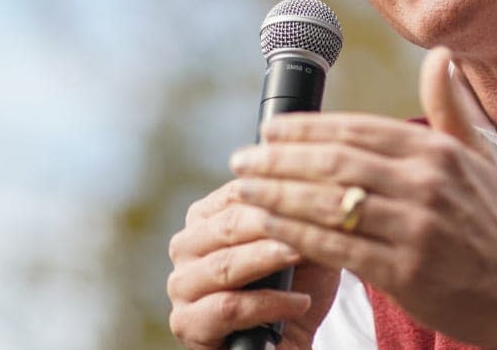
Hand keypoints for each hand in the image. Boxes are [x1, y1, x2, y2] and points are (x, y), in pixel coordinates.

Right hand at [167, 178, 339, 348]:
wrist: (291, 338)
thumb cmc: (298, 280)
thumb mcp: (308, 238)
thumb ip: (302, 204)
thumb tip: (312, 163)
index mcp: (207, 216)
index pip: (238, 192)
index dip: (278, 189)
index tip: (314, 185)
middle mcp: (186, 246)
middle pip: (228, 226)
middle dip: (272, 222)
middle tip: (310, 220)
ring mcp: (182, 286)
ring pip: (224, 266)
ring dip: (266, 259)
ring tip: (302, 255)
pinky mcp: (187, 325)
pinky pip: (227, 308)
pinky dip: (267, 304)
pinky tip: (300, 302)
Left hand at [229, 47, 496, 347]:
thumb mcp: (479, 159)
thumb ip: (449, 109)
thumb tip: (439, 56)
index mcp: (439, 151)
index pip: (358, 129)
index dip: (308, 127)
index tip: (271, 128)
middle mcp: (426, 182)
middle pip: (335, 161)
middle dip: (279, 158)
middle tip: (241, 157)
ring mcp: (415, 227)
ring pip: (328, 202)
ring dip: (277, 194)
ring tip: (244, 189)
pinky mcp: (405, 271)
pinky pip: (336, 247)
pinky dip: (296, 234)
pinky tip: (269, 227)